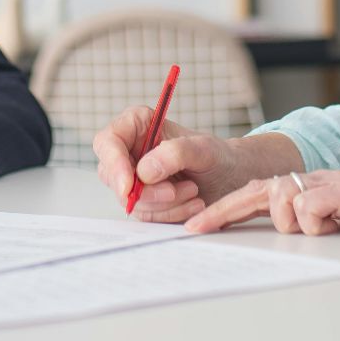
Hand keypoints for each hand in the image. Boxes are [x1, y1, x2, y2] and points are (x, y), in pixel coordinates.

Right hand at [92, 106, 264, 222]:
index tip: (129, 186)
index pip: (108, 142)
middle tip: (176, 191)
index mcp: (137, 125)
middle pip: (114, 176)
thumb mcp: (203, 148)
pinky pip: (145, 215)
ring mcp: (134, 178)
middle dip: (147, 191)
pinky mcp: (143, 201)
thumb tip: (144, 171)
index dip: (114, 164)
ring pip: (130, 200)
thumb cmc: (217, 156)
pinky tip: (191, 203)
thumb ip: (174, 153)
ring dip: (165, 203)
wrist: (231, 179)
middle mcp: (130, 151)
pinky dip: (170, 214)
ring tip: (193, 191)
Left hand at [183, 169, 339, 237]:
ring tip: (325, 229)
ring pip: (282, 200)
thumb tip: (270, 231)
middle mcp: (311, 179)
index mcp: (304, 187)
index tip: (194, 226)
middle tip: (198, 228)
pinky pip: (310, 207)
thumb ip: (301, 224)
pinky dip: (317, 222)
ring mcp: (327, 181)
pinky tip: (338, 224)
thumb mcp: (328, 226)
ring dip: (295, 223)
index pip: (255, 194)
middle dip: (224, 211)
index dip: (224, 209)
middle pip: (257, 191)